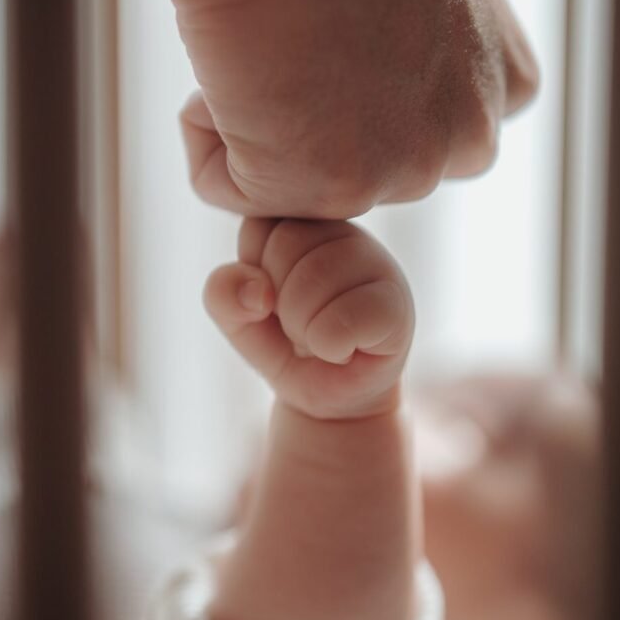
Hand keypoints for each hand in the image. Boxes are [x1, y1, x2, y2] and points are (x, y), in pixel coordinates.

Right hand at [148, 0, 538, 217]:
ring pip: (284, 176)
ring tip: (267, 20)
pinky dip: (202, 124)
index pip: (400, 129)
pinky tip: (235, 42)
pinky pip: (224, 183)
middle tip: (289, 11)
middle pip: (344, 163)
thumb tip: (353, 78)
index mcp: (505, 84)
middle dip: (297, 105)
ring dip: (250, 110)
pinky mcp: (326, 182)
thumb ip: (407, 51)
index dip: (338, 75)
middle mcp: (472, 138)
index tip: (328, 2)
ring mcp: (404, 169)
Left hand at [204, 218, 413, 420]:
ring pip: (314, 280)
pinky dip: (331, 346)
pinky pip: (346, 318)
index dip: (255, 277)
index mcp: (305, 222)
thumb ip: (223, 292)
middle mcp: (345, 232)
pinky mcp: (396, 305)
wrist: (331, 397)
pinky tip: (345, 349)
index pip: (257, 228)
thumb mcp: (238, 318)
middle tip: (301, 324)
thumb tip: (257, 291)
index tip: (274, 300)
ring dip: (303, 327)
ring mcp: (377, 264)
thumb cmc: (285, 343)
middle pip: (286, 246)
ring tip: (321, 336)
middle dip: (279, 303)